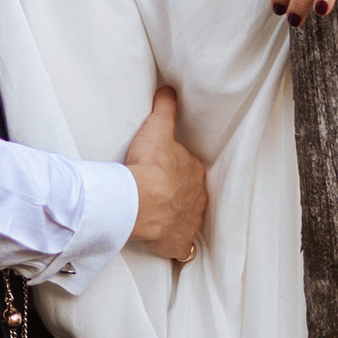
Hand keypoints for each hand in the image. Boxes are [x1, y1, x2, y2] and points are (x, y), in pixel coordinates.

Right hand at [123, 85, 209, 264]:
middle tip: (160, 192)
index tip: (163, 169)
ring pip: (188, 218)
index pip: (188, 169)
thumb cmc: (150, 165)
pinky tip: (169, 245)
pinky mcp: (177, 243)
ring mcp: (189, 222)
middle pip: (190, 194)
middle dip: (179, 193)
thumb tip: (169, 90)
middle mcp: (197, 198)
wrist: (140, 200)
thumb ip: (165, 108)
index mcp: (193, 173)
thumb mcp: (157, 128)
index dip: (176, 168)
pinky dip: (177, 247)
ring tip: (163, 216)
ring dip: (179, 217)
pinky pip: (181, 247)